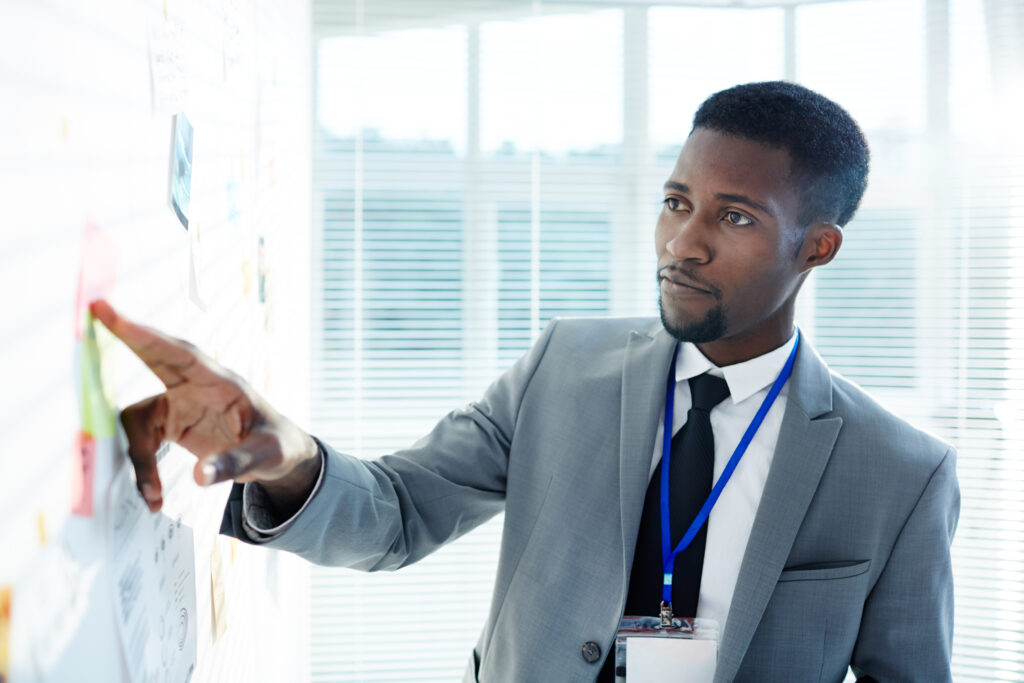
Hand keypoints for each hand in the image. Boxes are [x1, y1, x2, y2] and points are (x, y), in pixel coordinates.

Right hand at [91, 299, 319, 513]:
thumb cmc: (278, 446)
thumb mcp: (267, 456)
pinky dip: (143, 467)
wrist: (281, 458)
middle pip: (156, 359)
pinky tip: (153, 494)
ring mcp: (183, 403)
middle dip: (128, 337)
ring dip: (139, 456)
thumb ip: (234, 464)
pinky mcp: (173, 423)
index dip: (148, 336)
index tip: (114, 315)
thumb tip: (199, 475)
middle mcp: (198, 387)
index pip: (183, 355)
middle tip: (96, 310)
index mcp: (224, 384)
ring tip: (152, 494)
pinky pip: (144, 440)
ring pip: (140, 418)